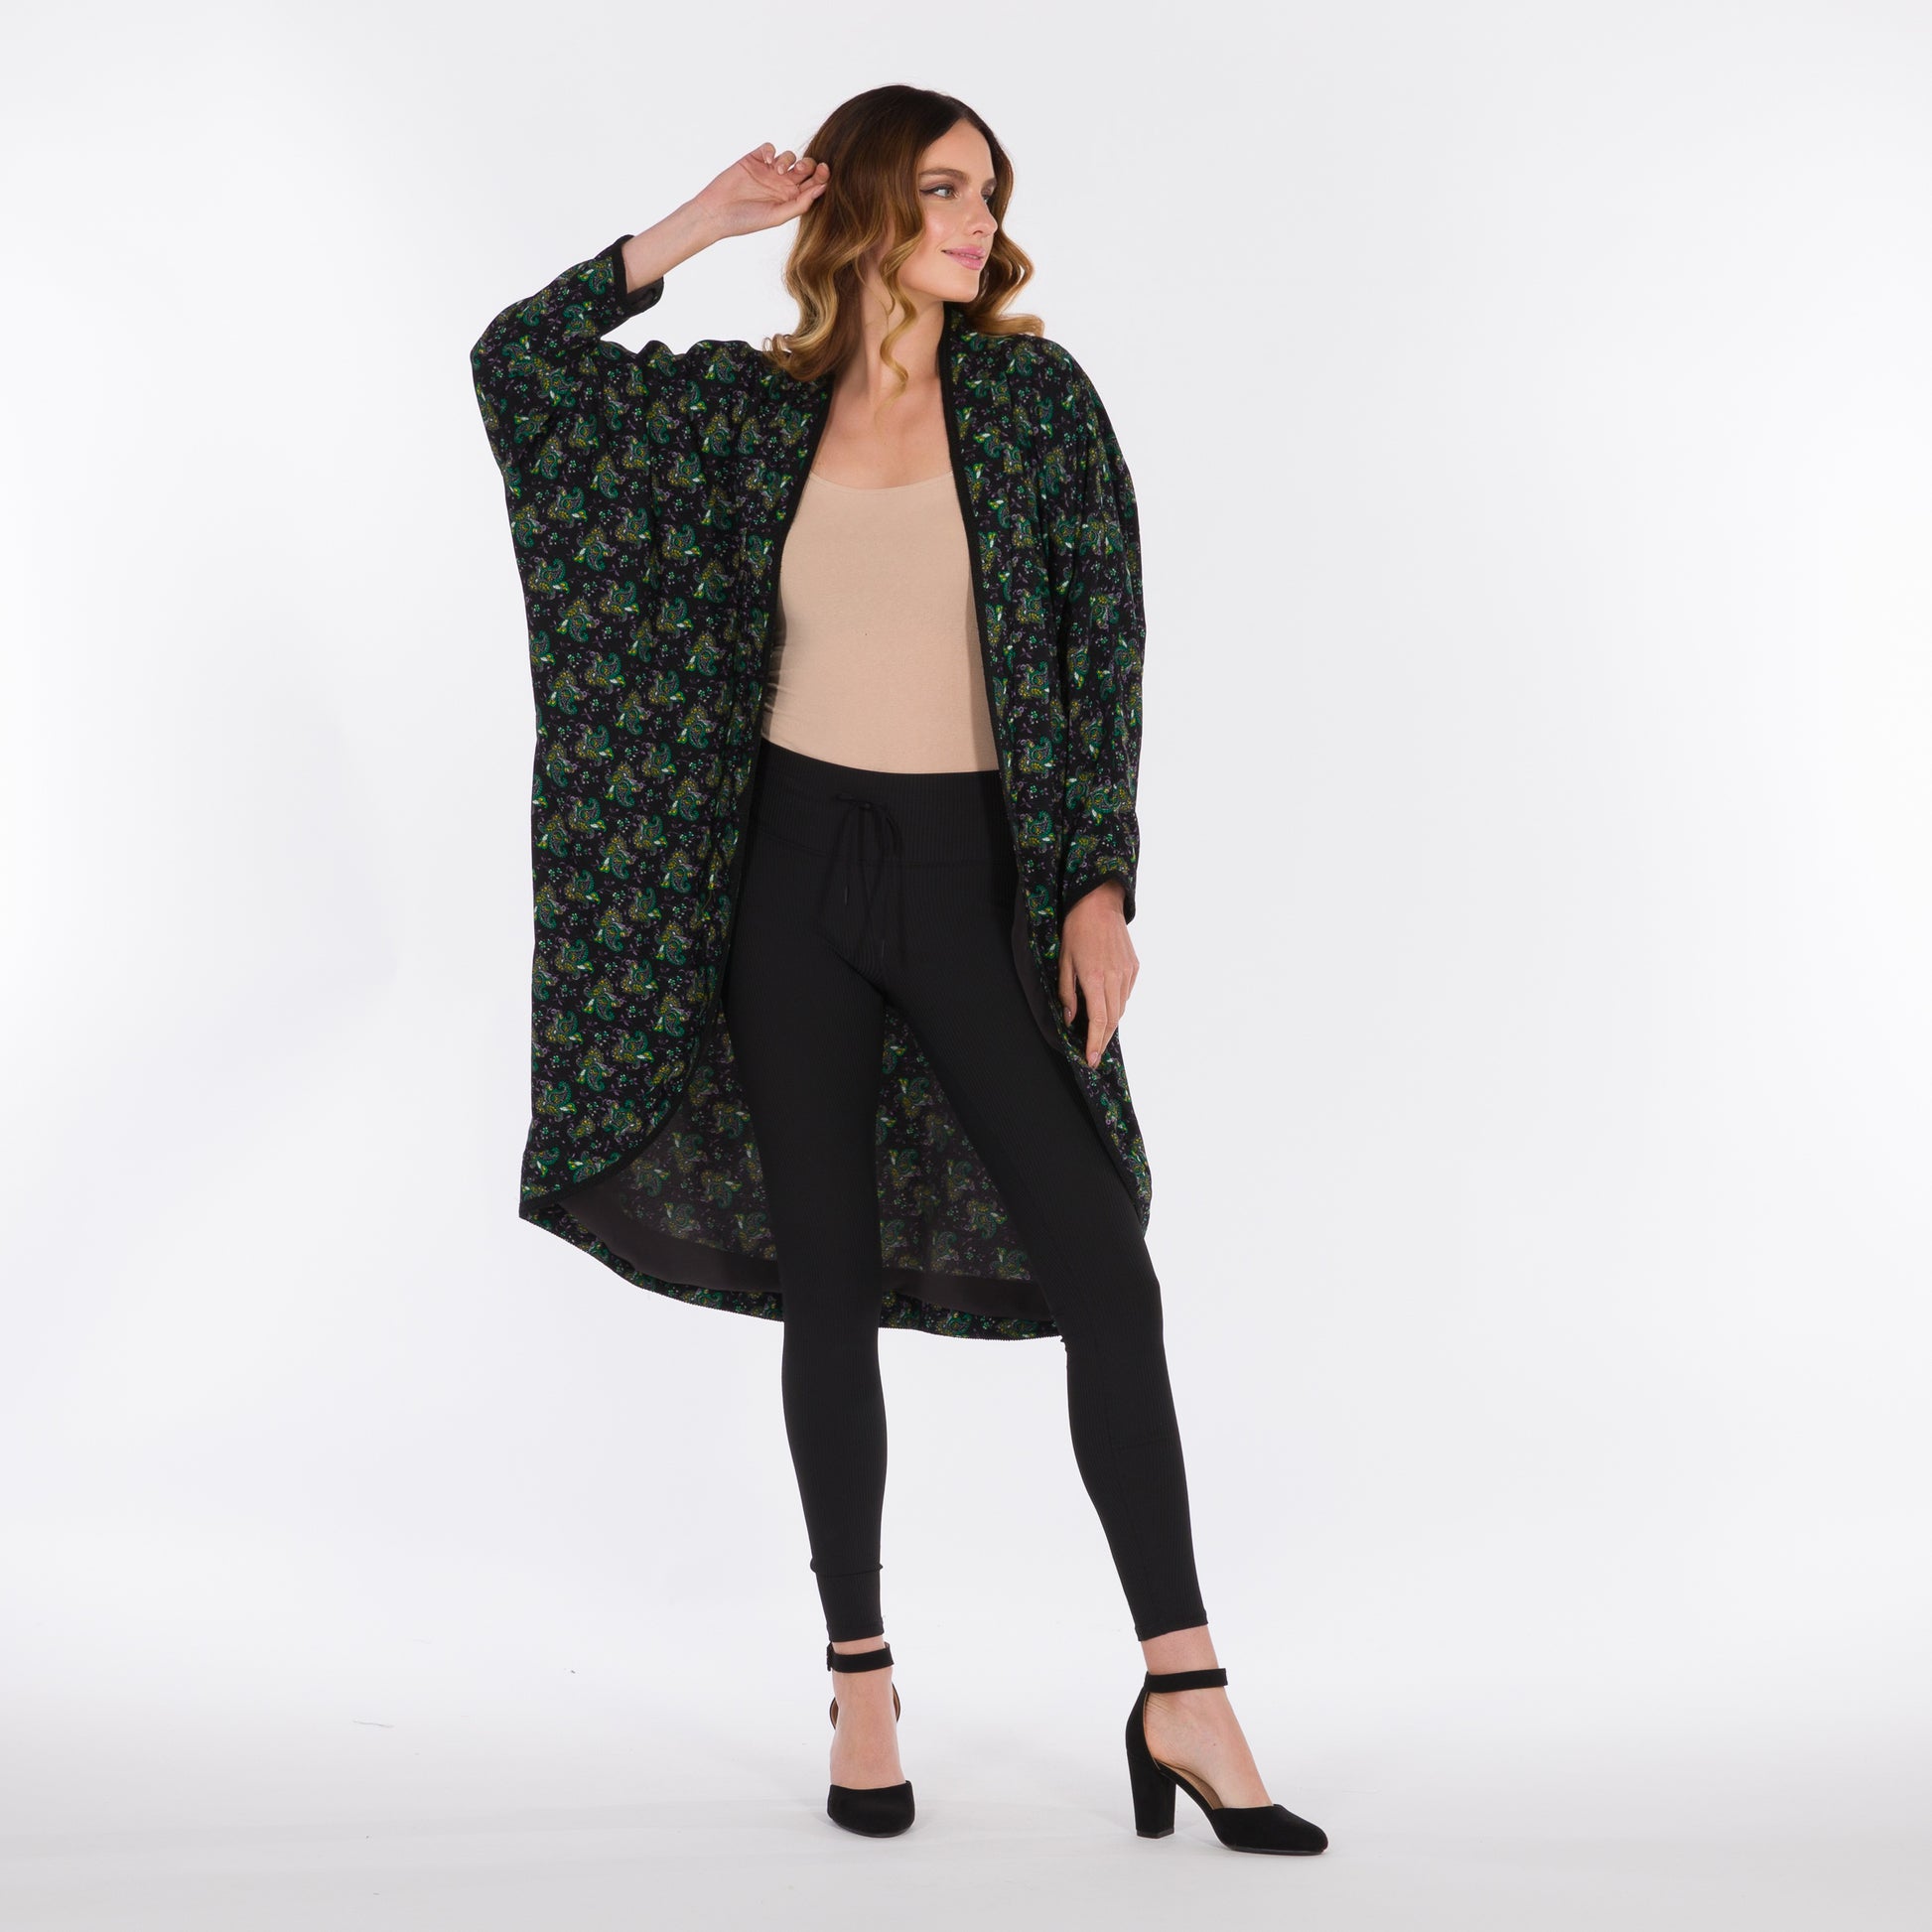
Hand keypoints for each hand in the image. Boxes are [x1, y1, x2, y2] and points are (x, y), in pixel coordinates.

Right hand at [687, 142, 828, 240]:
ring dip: (788, 160)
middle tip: (801, 170)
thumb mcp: (777, 216)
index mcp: (791, 199)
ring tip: (778, 170)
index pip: (812, 184)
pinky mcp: (754, 159)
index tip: (825, 172)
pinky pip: (769, 148)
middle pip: (805, 168)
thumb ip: (800, 204)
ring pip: (789, 156)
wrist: (716, 213)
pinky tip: (767, 161)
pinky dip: (771, 151)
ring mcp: (768, 170)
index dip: (821, 176)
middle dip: (808, 165)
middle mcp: (782, 184)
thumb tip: (822, 189)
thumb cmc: (746, 220)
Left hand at [1058, 879, 1136, 1066]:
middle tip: (1094, 1054)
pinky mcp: (1134, 967)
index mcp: (1095, 979)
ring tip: (1098, 1035)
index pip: (1098, 1020)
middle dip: (1102, 1040)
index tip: (1091, 1059)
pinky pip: (1125, 994)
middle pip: (1112, 1020)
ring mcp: (1128, 973)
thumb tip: (1071, 1018)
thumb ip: (1067, 993)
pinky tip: (1107, 1006)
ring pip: (1120, 1009)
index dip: (1095, 1043)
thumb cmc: (1077, 930)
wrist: (1100, 903)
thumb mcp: (1064, 962)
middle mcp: (1115, 979)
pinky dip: (1116, 1005)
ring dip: (1109, 1024)